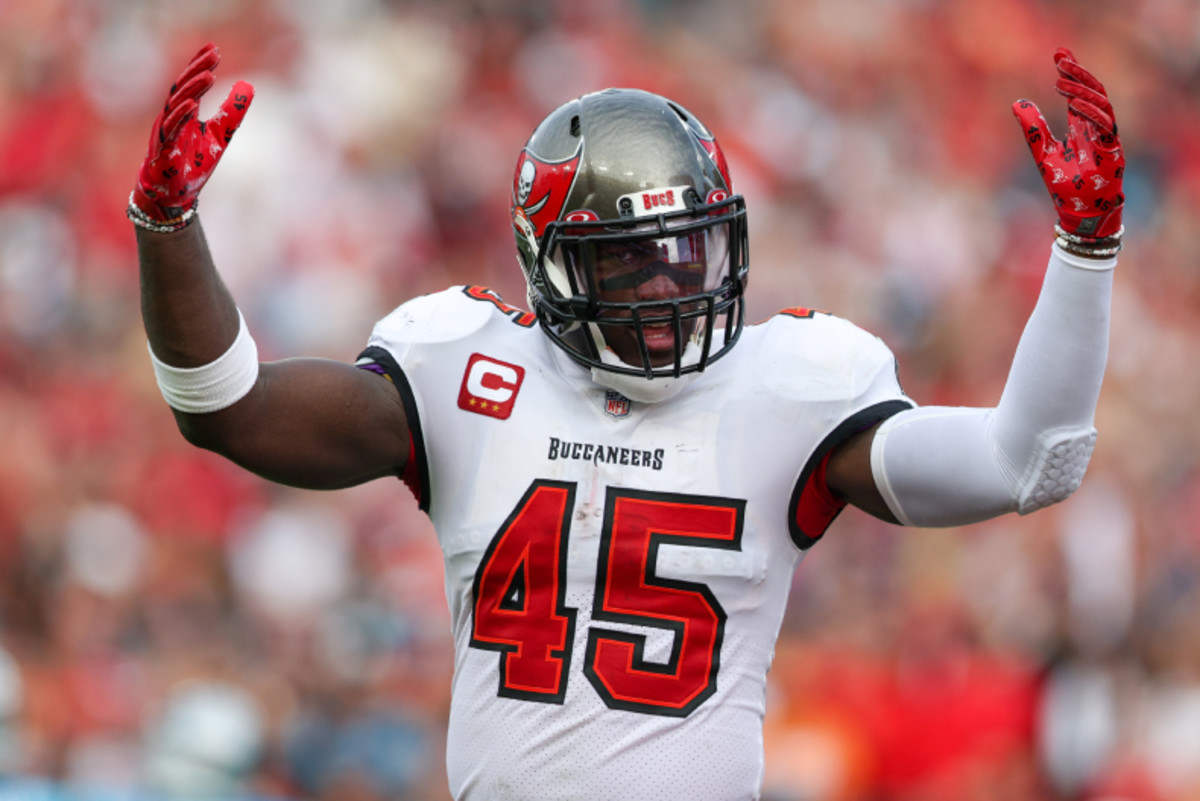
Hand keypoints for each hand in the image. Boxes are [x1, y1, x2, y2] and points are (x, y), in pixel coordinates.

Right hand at [132, 43, 253, 222]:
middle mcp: (172, 116)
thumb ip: (232, 112)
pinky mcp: (163, 147)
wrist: (176, 193)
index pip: (192, 82)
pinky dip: (180, 114)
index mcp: (185, 112)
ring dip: (193, 88)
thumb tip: (248, 86)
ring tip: (209, 74)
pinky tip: (192, 102)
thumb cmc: (193, 163)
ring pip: (177, 103)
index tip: (215, 48)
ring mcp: (166, 130)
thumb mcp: (220, 134)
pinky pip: (170, 127)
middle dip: (198, 68)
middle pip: (183, 86)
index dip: (200, 64)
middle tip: (214, 54)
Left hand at [1013, 48, 1123, 238]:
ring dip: (1082, 89)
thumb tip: (1017, 102)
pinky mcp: (1112, 150)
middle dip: (1077, 73)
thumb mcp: (1042, 152)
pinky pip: (1106, 124)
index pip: (1079, 93)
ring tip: (1061, 80)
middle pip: (1092, 91)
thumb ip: (1033, 128)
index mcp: (1081, 127)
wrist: (1077, 213)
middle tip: (1060, 58)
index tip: (1059, 54)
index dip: (1071, 73)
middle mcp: (1095, 128)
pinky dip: (1091, 112)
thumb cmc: (1064, 186)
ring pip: (1101, 103)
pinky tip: (1074, 102)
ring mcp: (1106, 138)